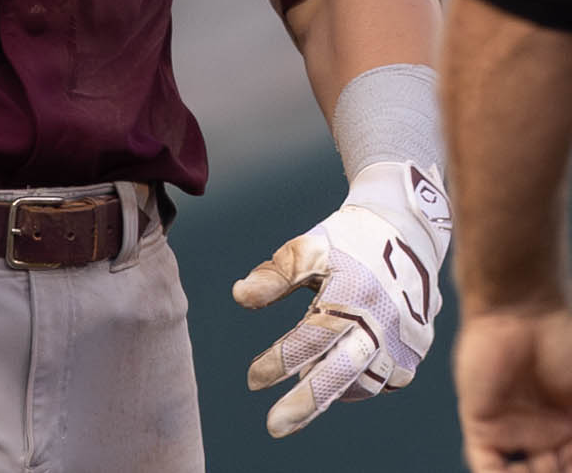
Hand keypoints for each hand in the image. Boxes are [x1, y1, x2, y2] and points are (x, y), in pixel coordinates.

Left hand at [234, 161, 451, 435]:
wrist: (407, 231)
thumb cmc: (347, 239)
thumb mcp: (307, 248)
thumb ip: (274, 276)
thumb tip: (239, 297)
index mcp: (353, 293)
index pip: (312, 337)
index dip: (280, 360)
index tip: (252, 381)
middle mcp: (383, 321)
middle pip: (343, 372)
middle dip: (307, 403)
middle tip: (274, 427)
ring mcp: (405, 338)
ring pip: (365, 381)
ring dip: (332, 392)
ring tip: (300, 397)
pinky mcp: (417, 348)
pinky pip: (386, 379)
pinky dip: (359, 385)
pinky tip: (336, 382)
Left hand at [456, 308, 571, 471]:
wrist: (521, 313)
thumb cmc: (562, 345)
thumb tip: (570, 459)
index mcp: (568, 430)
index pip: (567, 467)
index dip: (568, 470)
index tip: (568, 467)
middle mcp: (540, 435)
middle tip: (555, 470)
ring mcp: (510, 430)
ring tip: (543, 472)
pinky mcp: (480, 423)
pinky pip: (486, 464)